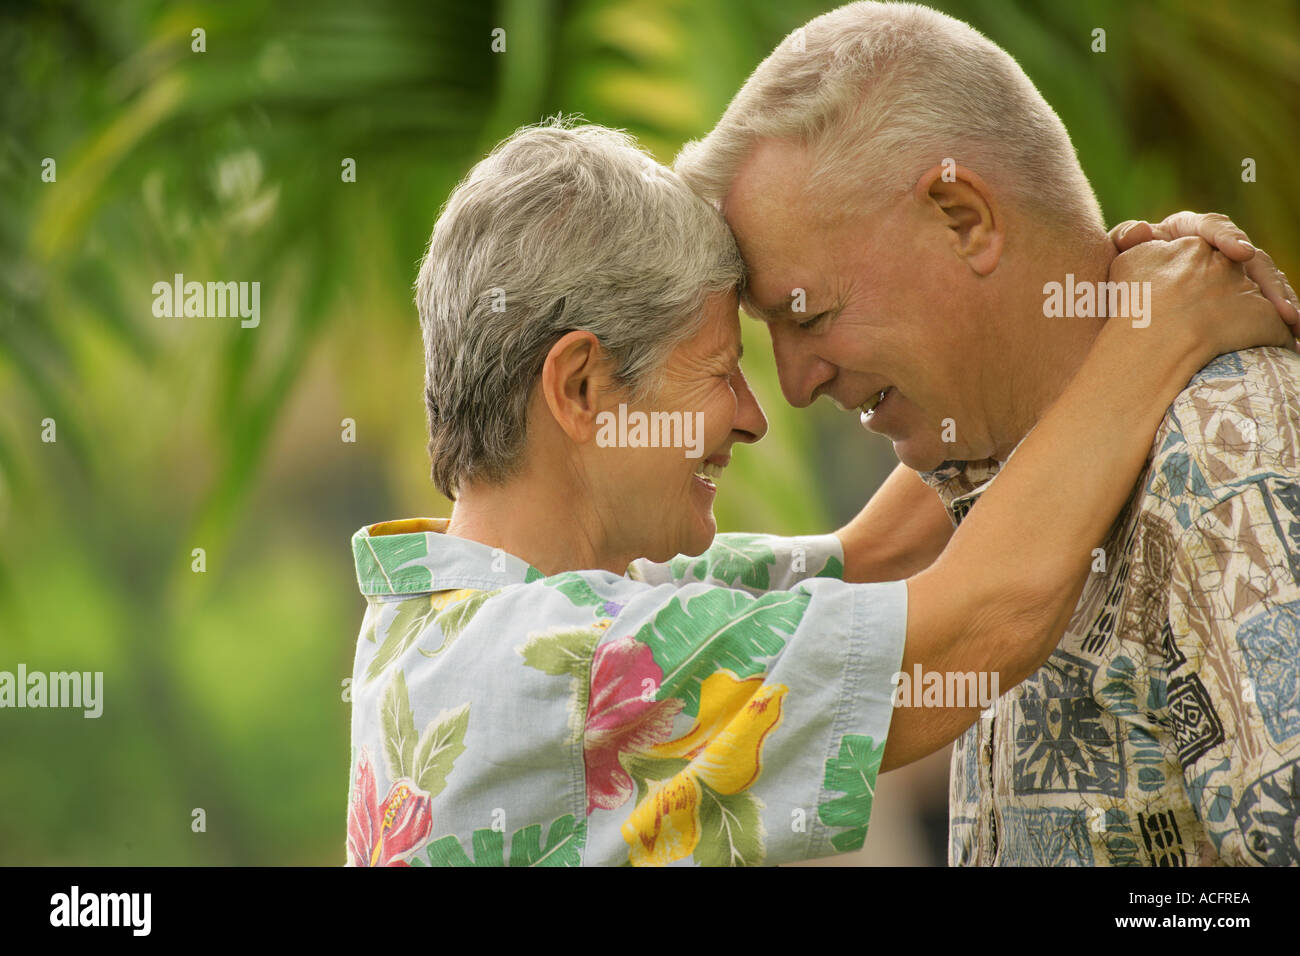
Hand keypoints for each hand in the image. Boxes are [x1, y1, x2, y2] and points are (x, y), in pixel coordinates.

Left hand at [1110, 211, 1299, 343]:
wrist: (1123, 302)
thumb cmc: (1120, 271)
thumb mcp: (1116, 254)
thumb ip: (1125, 239)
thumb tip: (1143, 230)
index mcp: (1190, 230)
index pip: (1214, 227)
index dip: (1229, 238)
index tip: (1239, 254)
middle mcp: (1217, 248)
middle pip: (1253, 259)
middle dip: (1268, 282)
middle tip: (1279, 304)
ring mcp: (1231, 273)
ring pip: (1265, 283)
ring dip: (1281, 302)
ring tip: (1294, 324)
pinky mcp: (1238, 297)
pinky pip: (1263, 308)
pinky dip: (1277, 322)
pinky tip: (1291, 338)